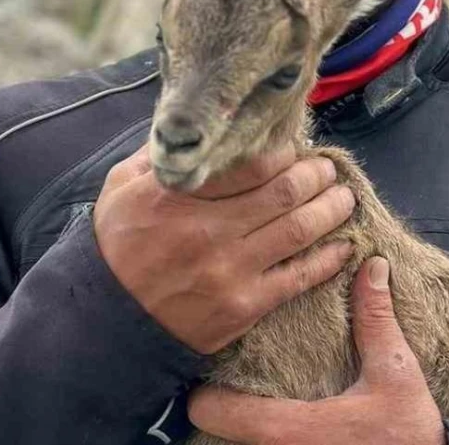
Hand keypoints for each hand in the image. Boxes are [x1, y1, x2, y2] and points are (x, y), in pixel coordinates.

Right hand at [93, 144, 355, 354]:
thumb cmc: (115, 249)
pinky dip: (328, 259)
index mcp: (178, 195)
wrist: (104, 323)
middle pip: (285, 192)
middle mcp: (208, 230)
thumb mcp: (120, 188)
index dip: (283, 152)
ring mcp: (229, 270)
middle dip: (317, 175)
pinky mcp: (243, 306)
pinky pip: (298, 277)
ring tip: (344, 197)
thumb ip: (159, 154)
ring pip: (300, 229)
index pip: (250, 163)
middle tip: (328, 168)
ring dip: (332, 209)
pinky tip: (342, 245)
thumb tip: (196, 126)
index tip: (292, 150)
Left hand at [189, 257, 445, 444]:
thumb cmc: (409, 433)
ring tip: (256, 391)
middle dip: (222, 401)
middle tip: (234, 372)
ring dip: (243, 421)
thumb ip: (375, 320)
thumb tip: (372, 266)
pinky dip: (264, 437)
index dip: (206, 389)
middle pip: (218, 430)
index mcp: (289, 428)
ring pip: (241, 444)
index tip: (215, 369)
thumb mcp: (395, 373)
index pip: (212, 411)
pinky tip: (284, 413)